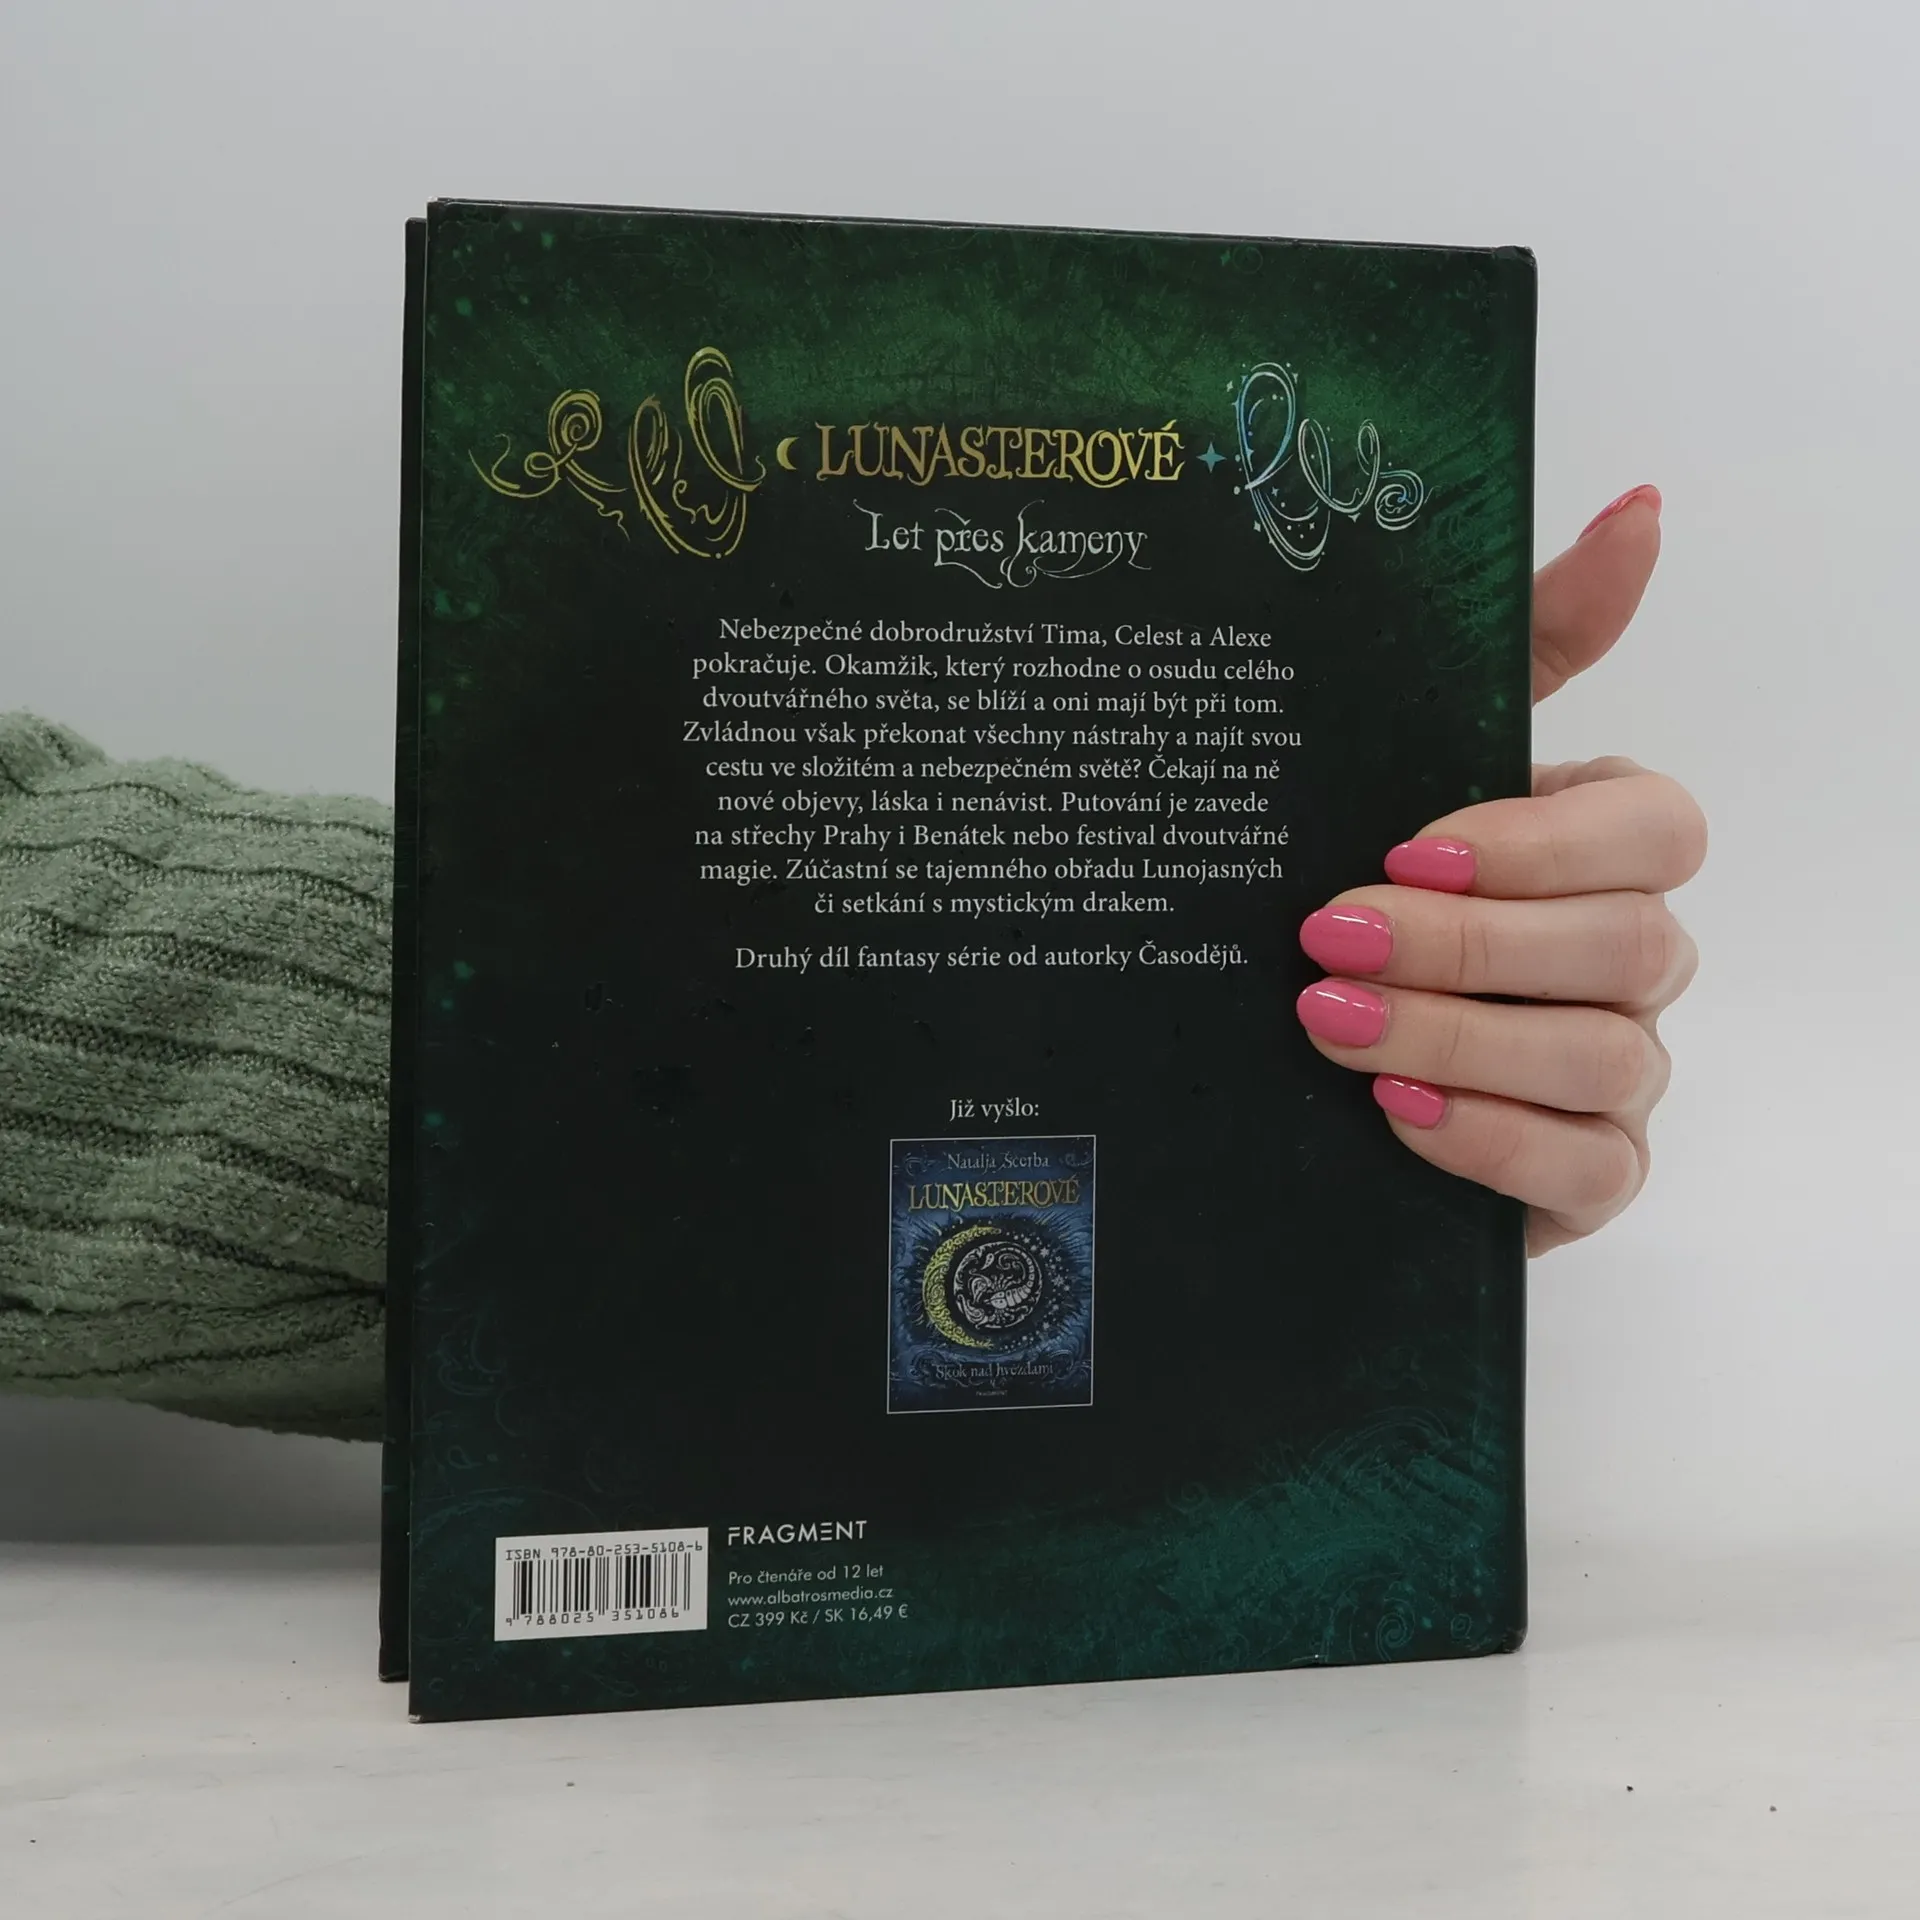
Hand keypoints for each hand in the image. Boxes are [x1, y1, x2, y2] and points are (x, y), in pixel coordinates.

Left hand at [1294, 486, 1705, 1254]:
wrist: (1312, 1055)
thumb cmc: (1383, 885)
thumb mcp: (1428, 753)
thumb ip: (1533, 638)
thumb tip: (1637, 509)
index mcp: (1609, 849)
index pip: (1653, 829)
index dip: (1539, 842)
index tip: (1403, 845)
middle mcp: (1634, 955)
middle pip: (1625, 945)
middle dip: (1468, 944)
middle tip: (1328, 940)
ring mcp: (1623, 1068)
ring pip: (1601, 1056)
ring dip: (1459, 1039)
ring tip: (1329, 1023)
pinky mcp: (1590, 1171)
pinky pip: (1586, 1166)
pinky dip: (1491, 1141)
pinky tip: (1396, 1113)